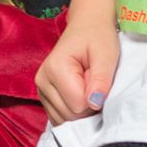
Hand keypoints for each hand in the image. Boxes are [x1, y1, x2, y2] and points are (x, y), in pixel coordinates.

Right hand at [36, 0, 121, 123]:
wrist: (87, 26)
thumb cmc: (98, 37)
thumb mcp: (106, 55)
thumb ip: (101, 79)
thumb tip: (94, 104)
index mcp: (55, 69)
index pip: (78, 105)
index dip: (94, 96)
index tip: (97, 76)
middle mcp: (41, 81)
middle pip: (71, 115)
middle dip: (88, 104)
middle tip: (93, 80)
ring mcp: (40, 90)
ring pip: (65, 119)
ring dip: (81, 108)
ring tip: (86, 85)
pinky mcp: (43, 96)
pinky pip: (60, 118)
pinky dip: (73, 111)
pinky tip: (79, 94)